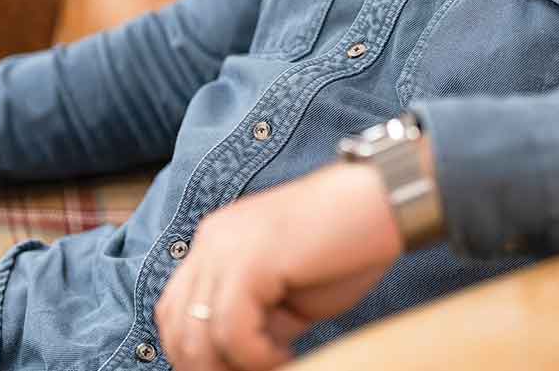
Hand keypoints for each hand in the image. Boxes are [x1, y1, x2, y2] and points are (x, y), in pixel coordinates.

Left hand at [156, 161, 404, 369]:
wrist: (384, 203)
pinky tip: (287, 355)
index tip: (239, 370)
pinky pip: (231, 332)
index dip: (198, 354)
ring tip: (274, 366)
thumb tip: (235, 362)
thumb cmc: (346, 245)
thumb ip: (254, 318)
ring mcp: (226, 249)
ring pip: (195, 337)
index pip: (175, 311)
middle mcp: (211, 241)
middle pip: (176, 328)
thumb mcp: (286, 291)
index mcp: (215, 242)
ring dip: (231, 367)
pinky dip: (256, 358)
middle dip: (209, 367)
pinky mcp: (250, 262)